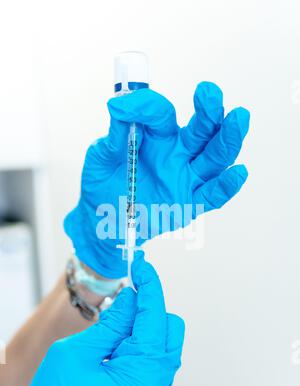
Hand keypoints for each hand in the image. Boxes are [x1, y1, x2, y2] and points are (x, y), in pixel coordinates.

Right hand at [0, 257, 183, 385]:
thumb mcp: (79, 351)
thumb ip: (112, 322)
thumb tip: (132, 297)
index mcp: (142, 376)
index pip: (155, 317)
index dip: (149, 286)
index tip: (143, 266)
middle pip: (169, 329)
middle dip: (147, 311)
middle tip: (120, 306)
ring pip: (163, 345)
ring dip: (142, 329)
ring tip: (110, 336)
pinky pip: (154, 361)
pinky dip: (139, 346)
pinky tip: (114, 349)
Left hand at [64, 82, 249, 277]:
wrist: (102, 218)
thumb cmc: (103, 182)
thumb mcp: (101, 155)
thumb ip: (115, 133)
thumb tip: (118, 104)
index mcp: (156, 135)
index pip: (163, 114)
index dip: (148, 107)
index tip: (122, 106)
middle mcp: (177, 153)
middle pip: (201, 130)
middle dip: (209, 111)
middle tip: (210, 94)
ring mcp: (186, 178)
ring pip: (214, 157)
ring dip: (227, 139)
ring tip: (238, 118)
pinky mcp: (189, 204)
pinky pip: (212, 195)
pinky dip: (226, 185)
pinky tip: (238, 172)